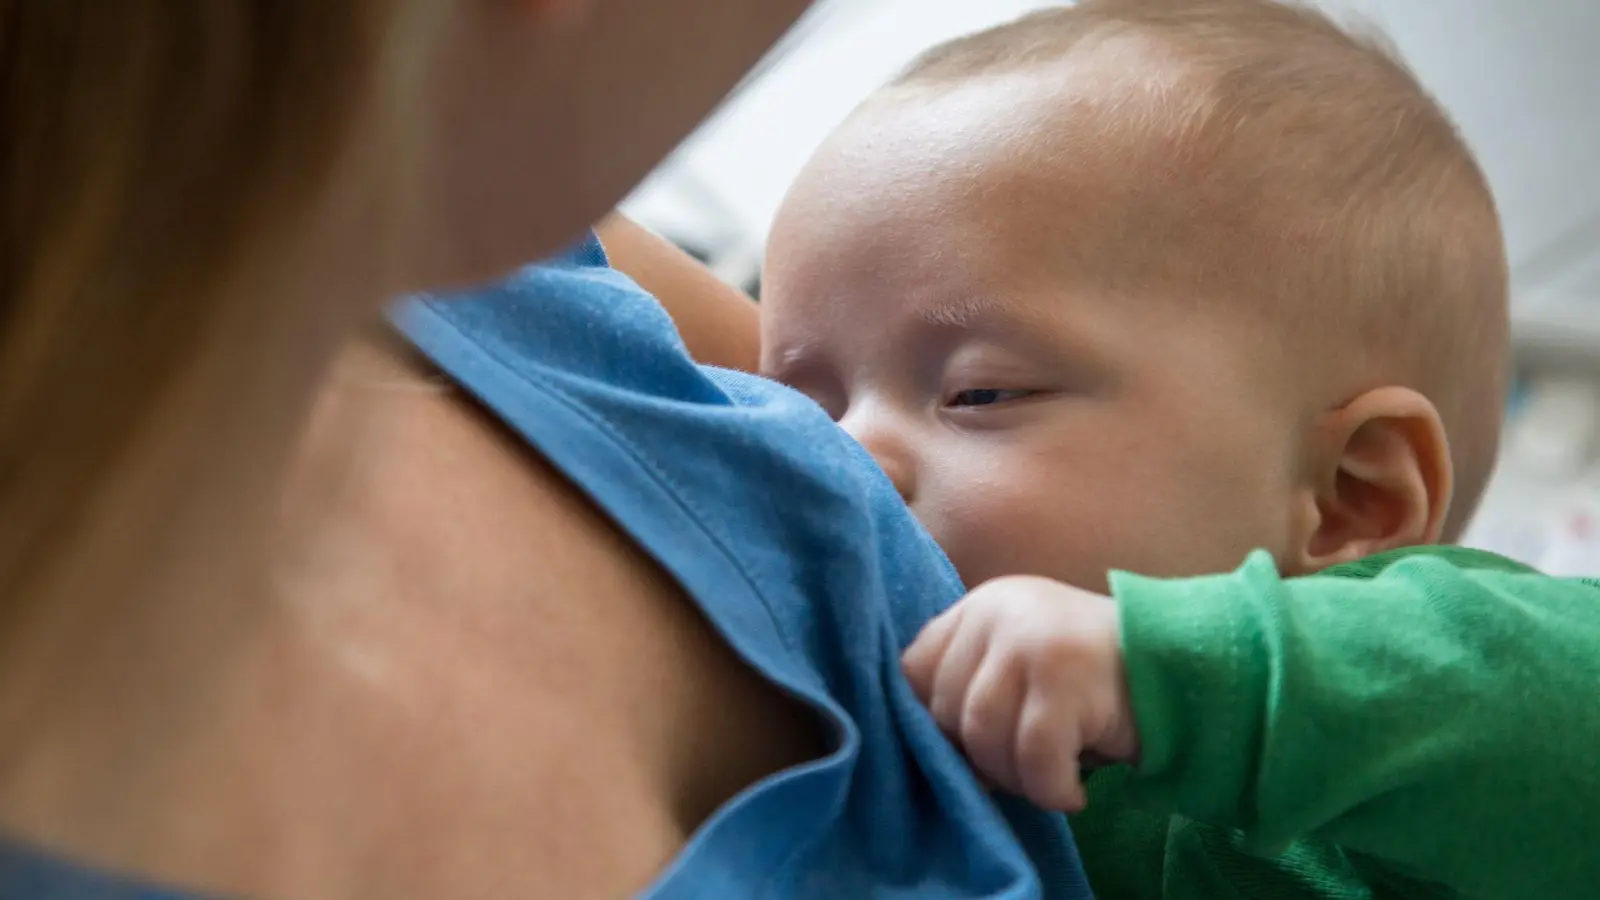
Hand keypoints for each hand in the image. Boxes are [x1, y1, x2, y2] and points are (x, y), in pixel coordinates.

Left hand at [902, 575, 1137, 811]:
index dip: (931, 721)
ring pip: (982, 736)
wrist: (1189, 668)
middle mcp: (1000, 612)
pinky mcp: (1067, 680)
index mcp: (982, 605)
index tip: (969, 749)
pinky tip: (1073, 793)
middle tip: (1024, 769)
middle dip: (978, 758)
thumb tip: (930, 751)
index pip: (914, 670)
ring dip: (1013, 778)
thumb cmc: (1097, 680)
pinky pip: (1032, 758)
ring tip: (1048, 781)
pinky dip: (1050, 790)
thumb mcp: (1022, 661)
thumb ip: (973, 682)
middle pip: (943, 710)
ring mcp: (1033, 642)